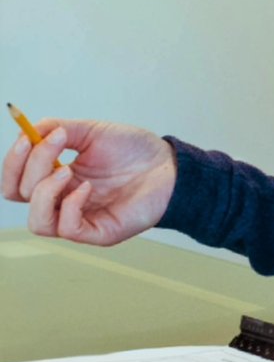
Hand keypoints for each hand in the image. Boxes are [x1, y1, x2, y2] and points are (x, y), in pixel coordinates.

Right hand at [2, 118, 176, 246]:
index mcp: (57, 179)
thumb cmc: (135, 151)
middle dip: (30, 167)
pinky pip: (67, 228)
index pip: (16, 181)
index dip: (12, 162)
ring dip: (44, 192)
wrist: (170, 165)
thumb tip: (27, 130)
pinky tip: (87, 188)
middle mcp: (63, 201)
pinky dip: (70, 206)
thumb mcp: (91, 131)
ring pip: (37, 221)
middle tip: (55, 144)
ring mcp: (80, 219)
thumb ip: (57, 128)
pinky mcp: (98, 232)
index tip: (26, 138)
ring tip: (68, 170)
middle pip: (20, 196)